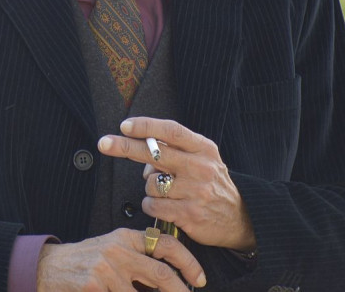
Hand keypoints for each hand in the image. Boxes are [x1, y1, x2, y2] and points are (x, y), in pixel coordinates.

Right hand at [36, 229, 205, 290]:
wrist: (48, 267)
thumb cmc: (83, 261)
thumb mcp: (111, 249)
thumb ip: (137, 256)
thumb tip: (170, 277)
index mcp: (124, 237)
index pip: (165, 244)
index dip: (188, 262)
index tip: (199, 278)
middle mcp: (117, 250)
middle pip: (161, 274)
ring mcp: (105, 269)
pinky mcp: (93, 286)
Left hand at [97, 117, 256, 251]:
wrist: (240, 219)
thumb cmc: (212, 183)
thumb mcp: (204, 158)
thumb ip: (176, 149)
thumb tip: (141, 147)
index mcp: (203, 148)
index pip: (171, 131)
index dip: (146, 126)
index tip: (124, 125)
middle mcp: (200, 167)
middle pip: (154, 153)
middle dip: (124, 146)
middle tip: (104, 143)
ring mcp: (195, 192)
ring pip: (150, 184)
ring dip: (149, 189)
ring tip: (166, 193)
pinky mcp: (189, 214)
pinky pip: (153, 206)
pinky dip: (151, 206)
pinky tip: (165, 207)